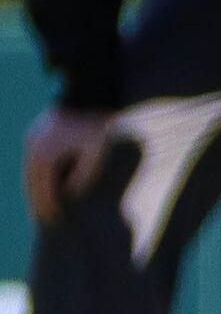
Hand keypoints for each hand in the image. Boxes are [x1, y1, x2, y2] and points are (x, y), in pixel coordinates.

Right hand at [24, 107, 110, 224]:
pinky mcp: (35, 133)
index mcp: (45, 157)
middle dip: (38, 203)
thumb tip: (70, 194)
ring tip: (45, 205)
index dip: (49, 208)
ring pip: (30, 173)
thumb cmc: (97, 123)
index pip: (44, 191)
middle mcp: (32, 149)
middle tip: (44, 220)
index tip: (55, 222)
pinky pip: (34, 161)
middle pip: (32, 184)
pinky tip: (48, 182)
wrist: (90, 91)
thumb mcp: (97, 153)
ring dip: (36, 189)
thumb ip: (84, 177)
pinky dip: (39, 175)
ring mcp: (31, 139)